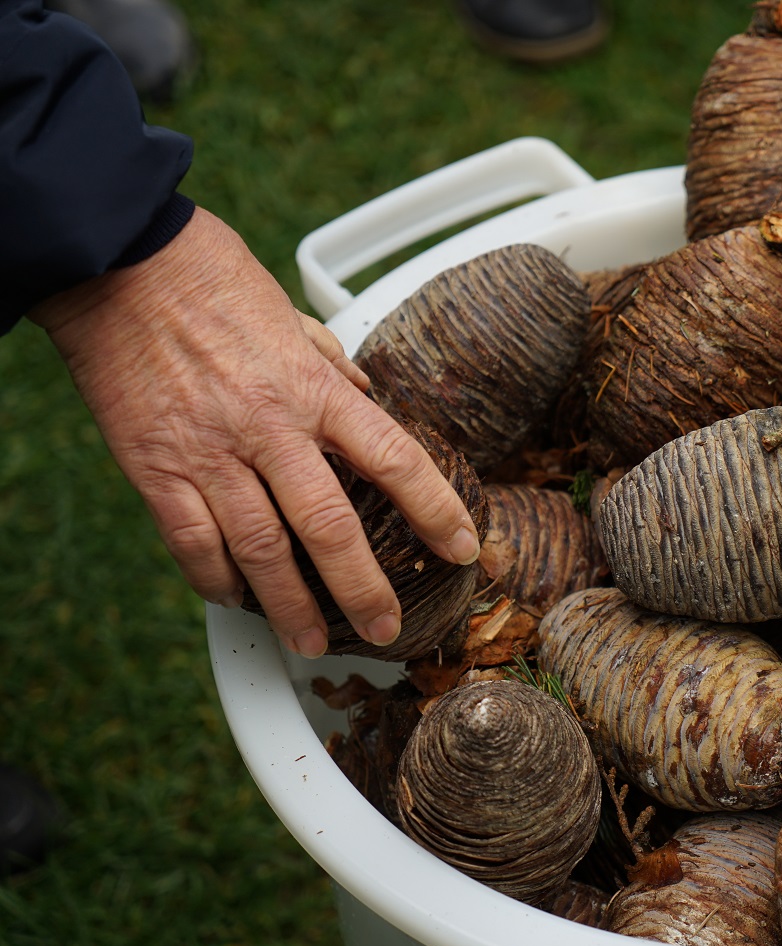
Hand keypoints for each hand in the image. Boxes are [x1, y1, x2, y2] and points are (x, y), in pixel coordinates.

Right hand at [31, 208, 479, 657]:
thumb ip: (331, 367)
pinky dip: (215, 580)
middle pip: (331, 526)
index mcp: (313, 387)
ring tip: (311, 642)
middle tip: (384, 630)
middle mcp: (269, 426)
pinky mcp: (155, 468)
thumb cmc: (207, 279)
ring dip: (290, 606)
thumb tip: (363, 398)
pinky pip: (192, 542)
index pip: (395, 459)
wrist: (115, 262)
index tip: (462, 548)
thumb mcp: (293, 316)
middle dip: (363, 589)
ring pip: (261, 550)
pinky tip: (236, 600)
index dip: (436, 510)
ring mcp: (210, 452)